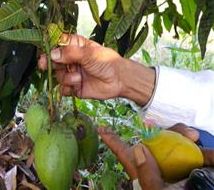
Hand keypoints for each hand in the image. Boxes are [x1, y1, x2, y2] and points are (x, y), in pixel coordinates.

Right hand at [39, 34, 123, 99]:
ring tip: (78, 78)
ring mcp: (72, 74)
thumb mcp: (89, 54)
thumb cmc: (107, 62)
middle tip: (45, 66)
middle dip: (49, 64)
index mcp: (74, 47)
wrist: (120, 80)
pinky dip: (66, 89)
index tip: (44, 53)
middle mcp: (71, 60)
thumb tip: (52, 54)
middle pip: (53, 61)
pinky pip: (63, 89)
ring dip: (65, 78)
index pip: (56, 45)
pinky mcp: (74, 87)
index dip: (49, 49)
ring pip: (58, 76)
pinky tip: (75, 87)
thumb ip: (70, 53)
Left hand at [97, 123, 213, 189]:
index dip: (113, 141)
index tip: (101, 128)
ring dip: (185, 136)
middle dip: (167, 131)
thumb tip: (138, 149)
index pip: (125, 155)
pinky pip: (198, 155)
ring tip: (194, 137)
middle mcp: (159, 167)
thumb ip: (148, 176)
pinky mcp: (191, 168)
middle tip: (184, 132)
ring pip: (176, 142)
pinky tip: (211, 155)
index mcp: (145, 173)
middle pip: (155, 142)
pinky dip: (207, 154)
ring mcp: (175, 166)